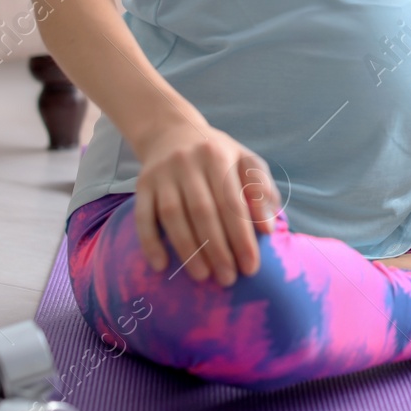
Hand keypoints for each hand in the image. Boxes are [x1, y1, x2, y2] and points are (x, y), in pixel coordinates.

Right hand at [132, 119, 281, 283]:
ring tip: (202, 276)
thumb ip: (261, 190)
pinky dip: (150, 242)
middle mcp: (188, 163)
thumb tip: (268, 228)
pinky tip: (160, 265)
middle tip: (228, 279)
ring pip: (173, 215)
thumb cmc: (217, 154)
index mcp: (218, 156)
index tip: (251, 267)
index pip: (232, 202)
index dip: (242, 237)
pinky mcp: (141, 184)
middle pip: (203, 211)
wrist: (171, 131)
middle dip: (217, 249)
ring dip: (188, 249)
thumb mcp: (245, 161)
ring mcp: (162, 174)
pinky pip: (142, 216)